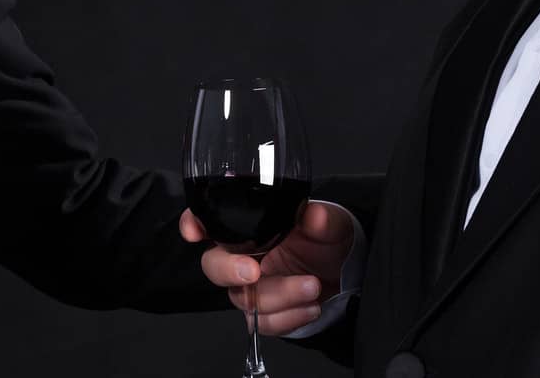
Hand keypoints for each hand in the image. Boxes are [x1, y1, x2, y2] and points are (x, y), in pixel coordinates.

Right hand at [180, 200, 354, 335]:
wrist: (346, 273)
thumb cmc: (330, 240)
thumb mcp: (332, 223)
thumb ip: (322, 219)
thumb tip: (314, 216)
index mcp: (251, 227)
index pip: (211, 221)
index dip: (194, 224)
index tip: (194, 232)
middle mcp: (245, 256)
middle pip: (214, 266)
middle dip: (229, 270)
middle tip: (254, 271)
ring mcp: (253, 288)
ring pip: (243, 299)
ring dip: (279, 295)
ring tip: (312, 286)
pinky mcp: (267, 313)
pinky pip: (262, 324)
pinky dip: (288, 317)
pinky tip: (311, 306)